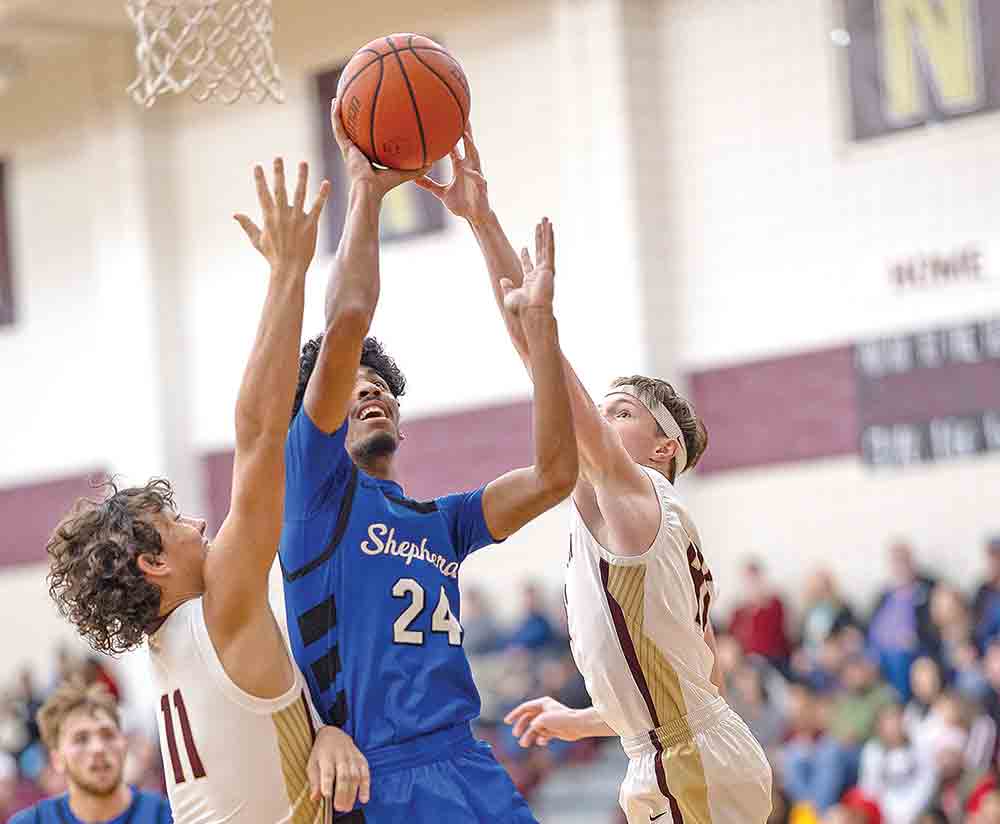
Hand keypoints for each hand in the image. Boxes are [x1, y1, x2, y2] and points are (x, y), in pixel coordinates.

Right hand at [234, 158, 329, 275]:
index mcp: (268, 217)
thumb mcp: (257, 240)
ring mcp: (297, 219)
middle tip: (278, 158)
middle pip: (280, 189)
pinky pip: (318, 207)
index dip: (260, 179)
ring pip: (300, 193)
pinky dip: (322, 194)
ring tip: (303, 163)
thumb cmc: (272, 256)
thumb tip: (235, 214)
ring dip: (302, 177)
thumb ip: (247, 225)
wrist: (288, 269)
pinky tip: (326, 182)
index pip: (262, 193)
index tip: (258, 166)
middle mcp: (282, 215)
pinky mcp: (311, 225)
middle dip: (278, 172)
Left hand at [306, 726, 370, 812]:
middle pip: (343, 775)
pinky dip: (366, 786)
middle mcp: (341, 756)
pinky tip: (364, 798)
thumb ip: (314, 781)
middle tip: (340, 807)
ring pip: (355, 776)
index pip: (327, 771)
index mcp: (326, 756)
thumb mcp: (312, 763)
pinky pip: (365, 773)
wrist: (333, 733)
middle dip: (342, 793)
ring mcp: (353, 757)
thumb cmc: (321, 752)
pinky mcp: (361, 759)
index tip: (326, 796)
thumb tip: (314, 797)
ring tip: (348, 807)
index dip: (327, 784)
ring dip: (353, 793)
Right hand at [331, 97, 430, 198]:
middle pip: (354, 130)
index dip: (369, 129)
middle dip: (353, 117)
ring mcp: (349, 149)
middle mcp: (357, 151)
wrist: (370, 189)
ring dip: (339, 112)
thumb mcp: (404, 173)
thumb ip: (417, 168)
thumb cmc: (385, 185)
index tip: (371, 116)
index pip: (368, 139)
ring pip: (342, 126)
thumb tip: (433, 163)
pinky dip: (335, 116)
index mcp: (368, 156)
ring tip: (338, 96)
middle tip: (353, 101)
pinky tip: (335, 103)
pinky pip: (338, 128)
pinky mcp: (345, 147)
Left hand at [413, 124, 490, 222]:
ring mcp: (476, 175)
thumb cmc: (461, 203)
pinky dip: (474, 174)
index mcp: (460, 167)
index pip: (455, 147)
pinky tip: (469, 169)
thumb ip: (428, 184)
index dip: (451, 134)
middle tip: (461, 115)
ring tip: (466, 135)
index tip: (446, 120)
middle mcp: (469, 167)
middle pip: (468, 145)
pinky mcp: (481, 186)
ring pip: (475, 157)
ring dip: (470, 146)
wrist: (474, 217)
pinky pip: (478, 178)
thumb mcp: (441, 193)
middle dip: (465, 131)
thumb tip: (413, 178)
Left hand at [499, 218, 554, 317]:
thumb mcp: (510, 297)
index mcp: (530, 281)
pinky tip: (550, 226)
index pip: (528, 265)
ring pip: (546, 247)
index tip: (523, 247)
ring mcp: (545, 270)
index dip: (525, 256)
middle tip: (539, 226)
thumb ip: (507, 287)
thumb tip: (502, 280)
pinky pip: (549, 249)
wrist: (532, 312)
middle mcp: (539, 274)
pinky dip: (550, 237)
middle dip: (538, 238)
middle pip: (539, 251)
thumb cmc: (522, 309)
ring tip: (546, 219)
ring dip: (546, 233)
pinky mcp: (549, 268)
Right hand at [504, 696, 585, 746]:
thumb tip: (530, 731)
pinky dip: (540, 739)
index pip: (525, 708)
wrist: (579, 725)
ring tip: (524, 744)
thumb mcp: (544, 719)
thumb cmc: (562, 719)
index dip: (515, 714)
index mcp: (542, 703)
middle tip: (516, 735)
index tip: (506, 722)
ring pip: (535, 729)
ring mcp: (549, 721)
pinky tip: (542, 742)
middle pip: (528, 719)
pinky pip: (543, 735)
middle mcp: (545, 711)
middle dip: (521, 727)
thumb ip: (533, 724)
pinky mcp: (554, 730)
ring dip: (529, 736)